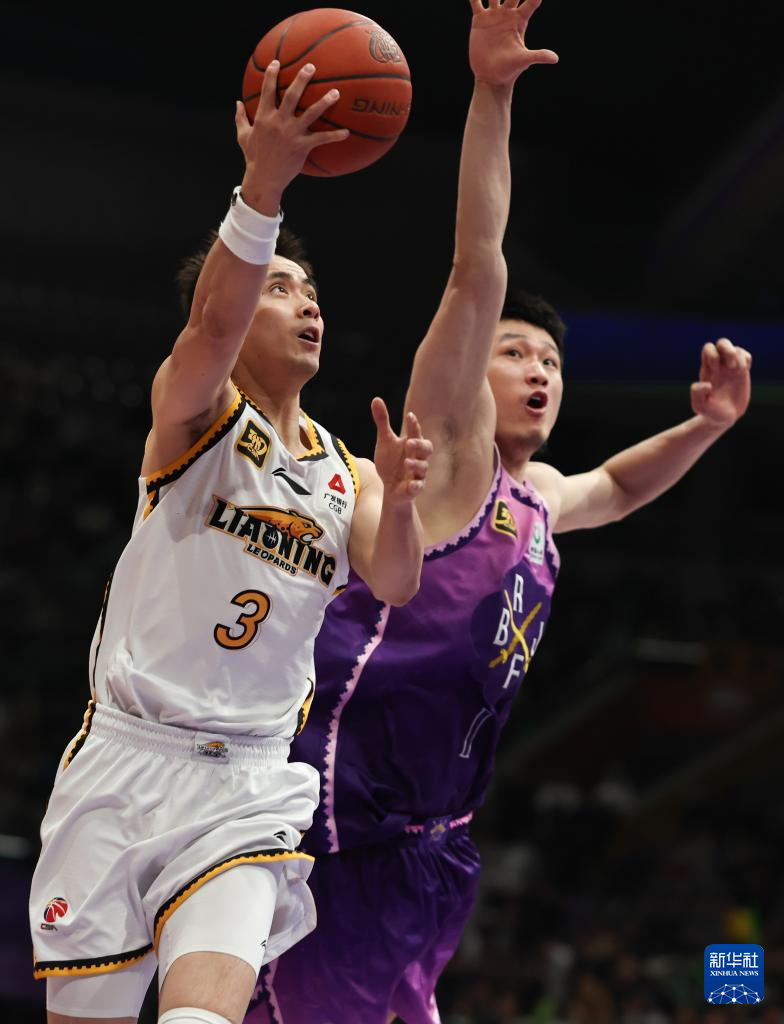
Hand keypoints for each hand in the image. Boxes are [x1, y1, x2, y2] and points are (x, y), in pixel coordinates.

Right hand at [235, 61, 348, 211]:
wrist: (263, 178)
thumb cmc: (253, 157)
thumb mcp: (243, 136)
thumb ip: (240, 118)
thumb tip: (237, 103)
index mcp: (264, 117)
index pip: (267, 90)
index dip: (271, 75)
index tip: (277, 62)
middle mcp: (278, 122)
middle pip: (292, 95)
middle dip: (302, 79)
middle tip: (311, 67)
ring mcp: (291, 134)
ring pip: (311, 113)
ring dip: (324, 102)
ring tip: (336, 92)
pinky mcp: (302, 147)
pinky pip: (321, 139)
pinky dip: (335, 136)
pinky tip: (346, 132)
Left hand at [371, 399, 433, 504]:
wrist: (389, 487)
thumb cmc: (390, 462)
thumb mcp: (384, 440)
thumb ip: (382, 421)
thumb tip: (376, 399)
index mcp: (412, 444)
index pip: (416, 432)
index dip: (414, 425)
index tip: (409, 416)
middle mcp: (418, 457)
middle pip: (426, 449)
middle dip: (420, 445)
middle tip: (409, 442)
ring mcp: (417, 473)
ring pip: (423, 468)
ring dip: (416, 465)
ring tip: (406, 462)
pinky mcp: (414, 488)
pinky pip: (418, 487)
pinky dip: (416, 486)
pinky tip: (412, 484)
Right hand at [468, 0, 558, 85]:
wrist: (491, 76)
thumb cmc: (510, 69)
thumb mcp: (524, 60)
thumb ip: (538, 56)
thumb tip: (555, 59)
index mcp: (520, 20)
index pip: (531, 1)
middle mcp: (508, 14)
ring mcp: (493, 15)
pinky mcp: (480, 20)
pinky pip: (476, 2)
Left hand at [691, 339, 751, 427]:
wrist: (723, 419)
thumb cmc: (710, 412)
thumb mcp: (700, 406)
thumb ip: (697, 394)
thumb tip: (707, 384)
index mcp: (707, 370)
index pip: (708, 349)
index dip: (713, 355)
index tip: (715, 372)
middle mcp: (719, 366)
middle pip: (722, 342)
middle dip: (728, 349)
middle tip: (730, 367)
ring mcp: (731, 368)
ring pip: (735, 348)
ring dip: (739, 357)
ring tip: (738, 372)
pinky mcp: (742, 372)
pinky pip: (746, 356)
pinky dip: (746, 360)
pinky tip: (744, 371)